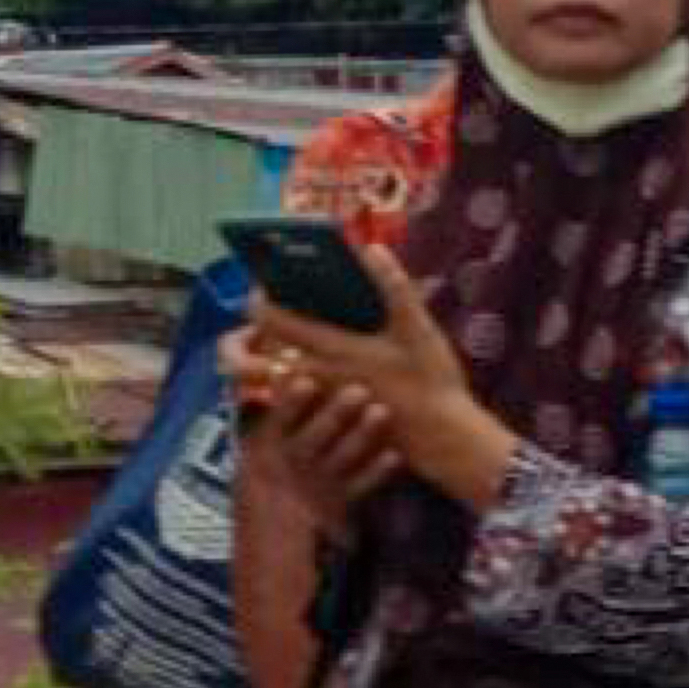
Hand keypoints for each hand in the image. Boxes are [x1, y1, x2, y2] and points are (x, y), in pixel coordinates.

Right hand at [240, 378, 405, 539]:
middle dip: (335, 413)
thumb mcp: (253, 454)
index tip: (306, 380)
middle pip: (313, 437)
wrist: (270, 546)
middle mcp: (289, 466)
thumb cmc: (265, 484)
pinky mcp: (338, 504)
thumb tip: (283, 371)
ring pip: (339, 458)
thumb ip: (268, 416)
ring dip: (361, 435)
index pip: (278, 421)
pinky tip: (395, 456)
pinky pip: (359, 486)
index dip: (292, 402)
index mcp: (264, 449)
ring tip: (381, 412)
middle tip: (358, 390)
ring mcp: (315, 485)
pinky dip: (377, 472)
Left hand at [243, 247, 519, 510]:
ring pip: (271, 376)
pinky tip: (317, 369)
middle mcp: (313, 375)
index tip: (264, 286)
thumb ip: (394, 286)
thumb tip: (371, 250)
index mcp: (330, 348)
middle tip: (269, 318)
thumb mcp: (418, 328)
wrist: (440, 437)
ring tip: (291, 340)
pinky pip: (291, 397)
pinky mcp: (326, 418)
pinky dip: (291, 380)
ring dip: (271, 357)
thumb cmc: (430, 381)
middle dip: (249, 336)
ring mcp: (317, 400)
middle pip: (254, 355)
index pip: (269, 320)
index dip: (258, 299)